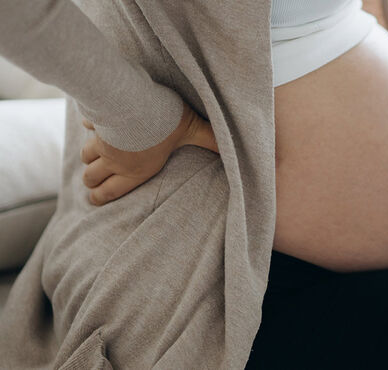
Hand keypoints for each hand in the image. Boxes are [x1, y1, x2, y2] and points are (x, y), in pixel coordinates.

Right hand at [80, 101, 217, 205]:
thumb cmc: (165, 121)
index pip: (112, 191)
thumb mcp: (193, 131)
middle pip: (92, 176)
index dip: (100, 197)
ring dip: (88, 157)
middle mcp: (115, 160)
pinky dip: (90, 124)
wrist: (135, 101)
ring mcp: (101, 142)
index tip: (94, 199)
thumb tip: (231, 150)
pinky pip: (88, 125)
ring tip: (91, 157)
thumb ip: (209, 140)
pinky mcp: (94, 121)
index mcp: (137, 170)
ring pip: (86, 155)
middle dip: (91, 180)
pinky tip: (94, 121)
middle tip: (92, 180)